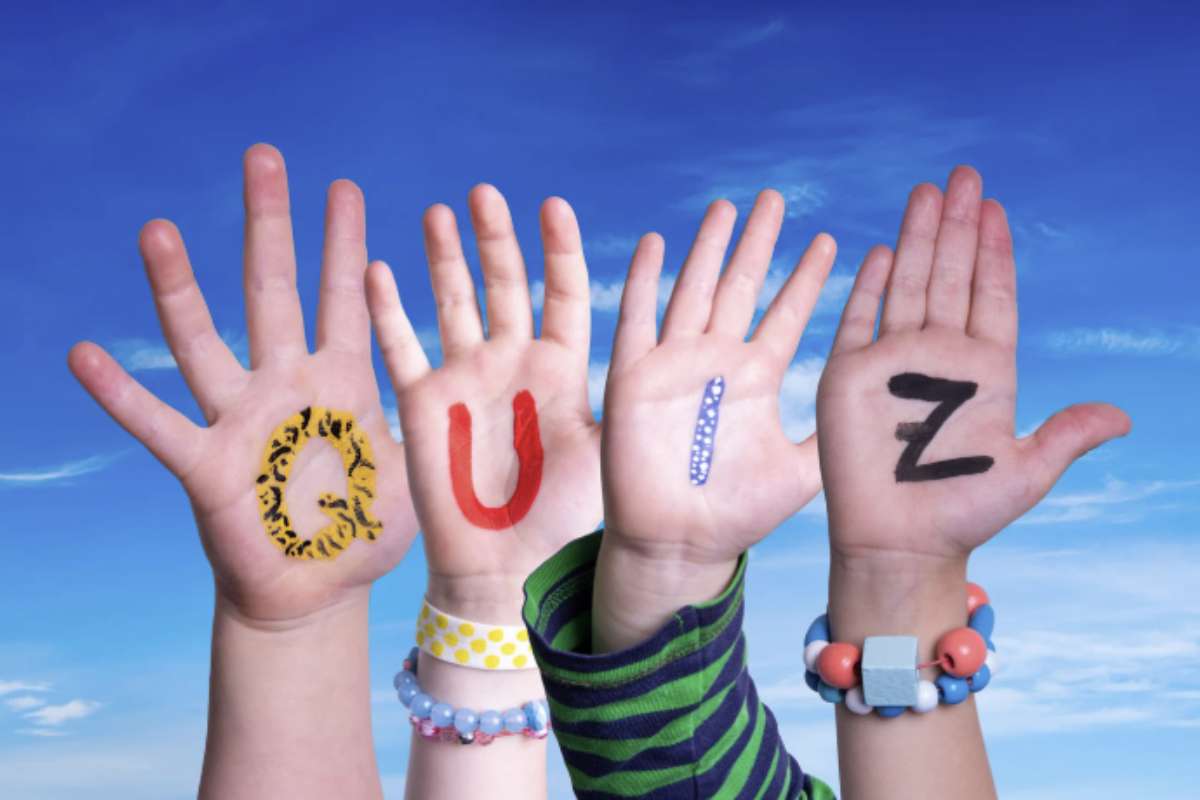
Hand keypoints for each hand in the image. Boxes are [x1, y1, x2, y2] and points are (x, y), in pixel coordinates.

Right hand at [69, 144, 417, 623]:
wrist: (317, 592)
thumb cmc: (365, 531)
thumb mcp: (418, 473)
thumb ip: (438, 429)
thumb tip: (485, 393)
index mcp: (342, 381)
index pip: (344, 297)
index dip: (344, 243)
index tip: (343, 186)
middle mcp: (287, 385)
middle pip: (273, 292)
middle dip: (271, 227)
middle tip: (264, 157)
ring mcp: (242, 420)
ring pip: (205, 342)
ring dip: (180, 289)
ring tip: (159, 230)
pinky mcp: (207, 467)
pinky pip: (159, 426)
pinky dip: (122, 395)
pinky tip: (84, 355)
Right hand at [366, 185, 600, 620]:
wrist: (507, 567)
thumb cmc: (563, 517)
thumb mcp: (606, 451)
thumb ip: (628, 400)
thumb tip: (680, 354)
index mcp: (561, 367)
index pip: (562, 292)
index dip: (558, 249)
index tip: (554, 204)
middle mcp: (513, 361)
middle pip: (505, 284)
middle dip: (496, 237)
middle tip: (487, 192)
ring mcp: (466, 377)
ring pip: (454, 301)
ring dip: (446, 258)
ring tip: (440, 212)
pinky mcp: (424, 402)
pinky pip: (401, 346)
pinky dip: (388, 311)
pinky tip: (377, 269)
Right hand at [595, 191, 834, 647]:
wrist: (680, 544)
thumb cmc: (739, 514)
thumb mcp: (802, 472)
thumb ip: (833, 435)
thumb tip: (887, 415)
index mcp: (757, 376)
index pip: (785, 313)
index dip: (806, 278)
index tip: (832, 241)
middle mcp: (718, 360)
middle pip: (741, 286)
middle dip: (759, 243)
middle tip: (776, 198)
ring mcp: (675, 364)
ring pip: (694, 289)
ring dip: (708, 249)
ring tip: (727, 207)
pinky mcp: (635, 376)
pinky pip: (638, 318)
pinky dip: (644, 281)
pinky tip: (656, 243)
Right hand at [817, 166, 1130, 571]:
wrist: (898, 543)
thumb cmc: (962, 513)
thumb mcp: (1025, 474)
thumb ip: (1065, 436)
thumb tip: (1122, 418)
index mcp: (986, 371)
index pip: (992, 295)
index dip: (995, 252)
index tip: (997, 208)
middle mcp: (940, 357)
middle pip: (951, 276)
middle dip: (958, 226)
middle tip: (965, 175)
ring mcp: (892, 362)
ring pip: (909, 284)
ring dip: (918, 238)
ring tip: (927, 192)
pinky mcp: (848, 375)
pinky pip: (860, 318)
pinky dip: (870, 285)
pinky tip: (883, 251)